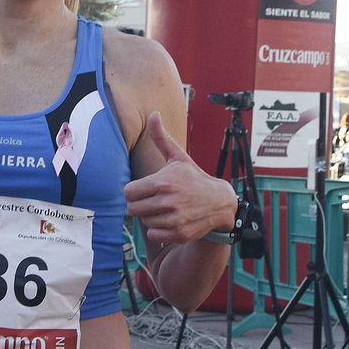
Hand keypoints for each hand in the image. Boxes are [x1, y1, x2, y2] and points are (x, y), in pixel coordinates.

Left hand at [124, 112, 237, 244]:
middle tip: (154, 200)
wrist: (220, 202)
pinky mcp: (179, 233)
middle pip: (133, 209)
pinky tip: (170, 220)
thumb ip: (161, 137)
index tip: (144, 189)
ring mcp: (174, 219)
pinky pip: (153, 235)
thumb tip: (153, 113)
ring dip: (151, 217)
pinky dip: (158, 230)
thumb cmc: (194, 178)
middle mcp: (168, 201)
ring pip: (144, 222)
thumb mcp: (178, 157)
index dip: (134, 191)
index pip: (128, 192)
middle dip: (141, 204)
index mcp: (163, 181)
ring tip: (166, 209)